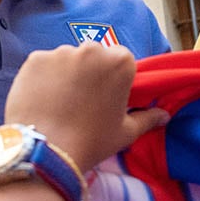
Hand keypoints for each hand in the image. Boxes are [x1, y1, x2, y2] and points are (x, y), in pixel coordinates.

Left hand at [4, 42, 168, 173]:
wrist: (46, 151)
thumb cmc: (92, 141)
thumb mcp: (125, 133)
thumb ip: (147, 119)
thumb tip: (164, 116)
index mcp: (120, 62)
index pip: (120, 60)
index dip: (113, 78)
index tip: (106, 96)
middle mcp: (91, 49)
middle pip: (93, 55)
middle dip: (90, 71)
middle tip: (82, 101)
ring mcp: (60, 52)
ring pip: (67, 58)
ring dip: (66, 73)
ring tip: (59, 102)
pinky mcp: (35, 59)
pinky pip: (43, 64)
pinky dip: (43, 77)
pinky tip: (42, 99)